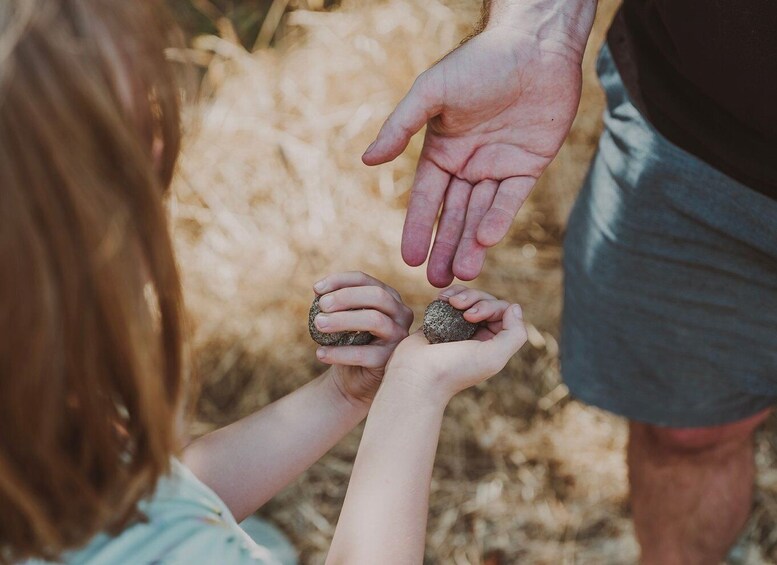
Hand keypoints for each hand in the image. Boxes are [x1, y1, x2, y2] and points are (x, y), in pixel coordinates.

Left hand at [312, 271, 413, 404]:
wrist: (353, 378)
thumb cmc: (348, 342)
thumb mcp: (343, 318)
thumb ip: (335, 303)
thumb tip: (319, 291)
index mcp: (389, 297)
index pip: (366, 280)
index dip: (341, 280)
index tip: (317, 288)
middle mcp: (400, 314)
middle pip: (377, 296)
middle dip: (346, 297)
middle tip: (321, 305)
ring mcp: (399, 337)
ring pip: (375, 320)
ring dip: (343, 320)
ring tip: (319, 324)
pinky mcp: (391, 360)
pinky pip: (365, 354)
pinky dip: (340, 353)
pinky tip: (321, 353)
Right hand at [363, 24, 585, 286]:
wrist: (533, 45)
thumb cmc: (478, 62)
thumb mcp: (432, 93)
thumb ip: (401, 127)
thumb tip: (367, 160)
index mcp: (442, 151)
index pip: (426, 198)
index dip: (418, 228)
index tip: (409, 259)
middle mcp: (468, 164)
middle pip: (453, 214)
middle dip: (444, 247)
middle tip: (436, 281)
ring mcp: (498, 167)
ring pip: (481, 214)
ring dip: (471, 244)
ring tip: (463, 274)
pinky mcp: (528, 167)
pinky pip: (510, 199)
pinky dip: (498, 219)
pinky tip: (486, 240)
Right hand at [384, 285, 526, 402]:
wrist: (415, 375)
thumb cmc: (453, 370)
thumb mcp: (494, 357)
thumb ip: (514, 334)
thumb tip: (515, 307)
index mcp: (493, 344)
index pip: (504, 312)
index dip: (491, 306)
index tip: (472, 316)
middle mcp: (478, 335)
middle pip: (487, 301)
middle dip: (475, 298)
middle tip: (460, 308)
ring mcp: (458, 327)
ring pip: (469, 297)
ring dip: (462, 293)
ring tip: (448, 300)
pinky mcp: (439, 320)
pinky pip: (450, 299)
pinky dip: (449, 294)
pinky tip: (441, 298)